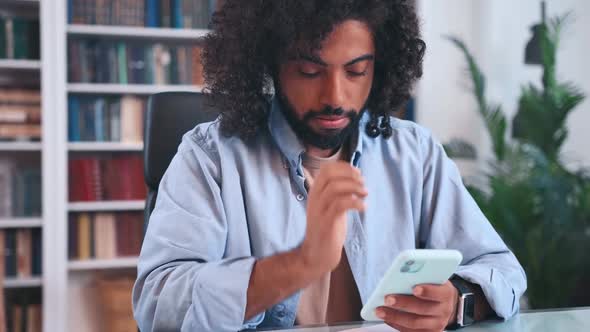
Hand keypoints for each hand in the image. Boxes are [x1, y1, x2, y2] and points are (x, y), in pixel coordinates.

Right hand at [298, 161, 366, 275]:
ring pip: (335, 188)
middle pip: (329, 175)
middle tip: (363, 183)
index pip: (326, 169)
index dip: (344, 167)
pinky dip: (355, 203)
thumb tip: (355, 177)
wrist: (317, 254)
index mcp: (315, 192)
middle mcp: (314, 198)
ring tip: (365, 194)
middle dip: (350, 175)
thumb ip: (339, 192)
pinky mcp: (326, 223)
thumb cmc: (328, 228)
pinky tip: (363, 207)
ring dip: (354, 187)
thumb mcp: (331, 206)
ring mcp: (319, 210)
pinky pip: (340, 205)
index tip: (358, 172)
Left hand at [376, 281, 458, 331]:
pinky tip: (386, 318)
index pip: (438, 293)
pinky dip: (396, 324)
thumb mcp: (433, 277)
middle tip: (387, 299)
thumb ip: (421, 276)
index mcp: (446, 294)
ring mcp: (436, 324)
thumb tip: (401, 275)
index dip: (427, 291)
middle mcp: (443, 311)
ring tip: (380, 310)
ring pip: (414, 323)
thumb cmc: (434, 287)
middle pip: (422, 309)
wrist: (446, 304)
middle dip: (403, 304)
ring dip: (395, 317)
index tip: (415, 288)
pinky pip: (410, 331)